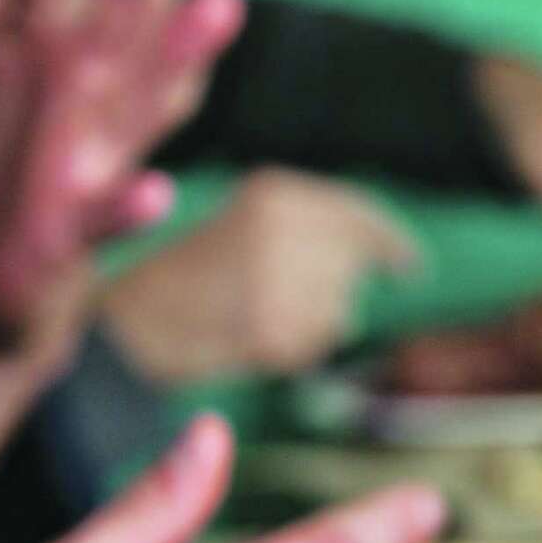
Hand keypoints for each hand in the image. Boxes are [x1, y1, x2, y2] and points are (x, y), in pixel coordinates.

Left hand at [0, 0, 243, 359]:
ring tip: (221, 2)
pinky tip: (154, 193)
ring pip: (149, 95)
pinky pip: (116, 211)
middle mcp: (92, 79)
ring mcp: (99, 149)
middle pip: (126, 1)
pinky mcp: (85, 223)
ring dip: (183, 52)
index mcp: (56, 26)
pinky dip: (134, 205)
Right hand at [101, 167, 417, 381]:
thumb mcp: (245, 223)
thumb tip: (384, 253)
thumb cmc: (186, 277)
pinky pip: (316, 345)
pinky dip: (296, 350)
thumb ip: (311, 229)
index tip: (413, 267)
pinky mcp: (269, 331)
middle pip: (352, 267)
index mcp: (273, 192)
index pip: (358, 216)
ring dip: (315, 323)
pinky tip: (256, 341)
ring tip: (260, 318)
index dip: (391, 243)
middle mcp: (280, 229)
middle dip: (336, 289)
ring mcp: (276, 281)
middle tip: (289, 302)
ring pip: (341, 310)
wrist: (128, 326)